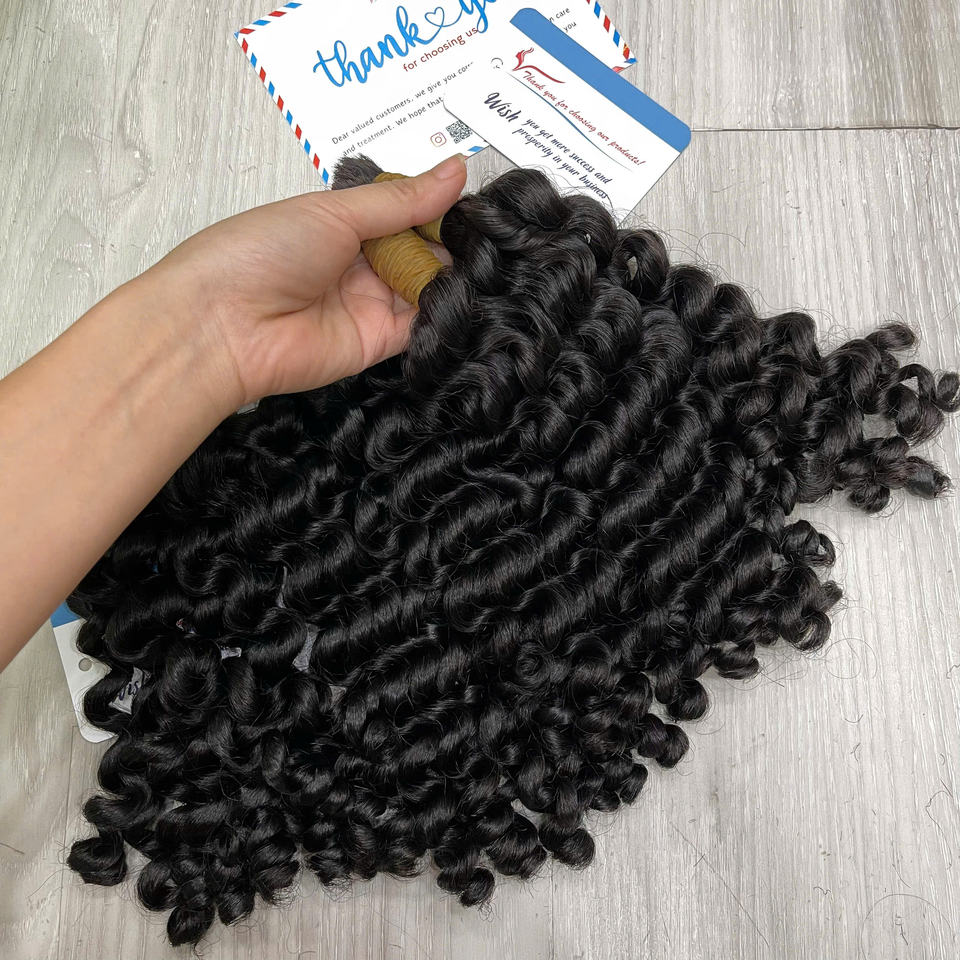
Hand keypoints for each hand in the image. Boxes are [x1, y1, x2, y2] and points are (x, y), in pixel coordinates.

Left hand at [145, 154, 465, 407]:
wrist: (224, 325)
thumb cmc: (263, 252)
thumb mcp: (335, 212)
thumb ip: (401, 200)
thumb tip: (457, 169)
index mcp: (342, 224)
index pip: (403, 211)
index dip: (437, 204)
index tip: (476, 196)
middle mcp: (359, 264)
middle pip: (420, 248)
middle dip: (451, 238)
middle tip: (492, 230)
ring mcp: (370, 304)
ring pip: (427, 284)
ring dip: (453, 271)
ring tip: (493, 255)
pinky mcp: (380, 343)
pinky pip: (422, 323)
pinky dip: (445, 306)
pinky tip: (471, 288)